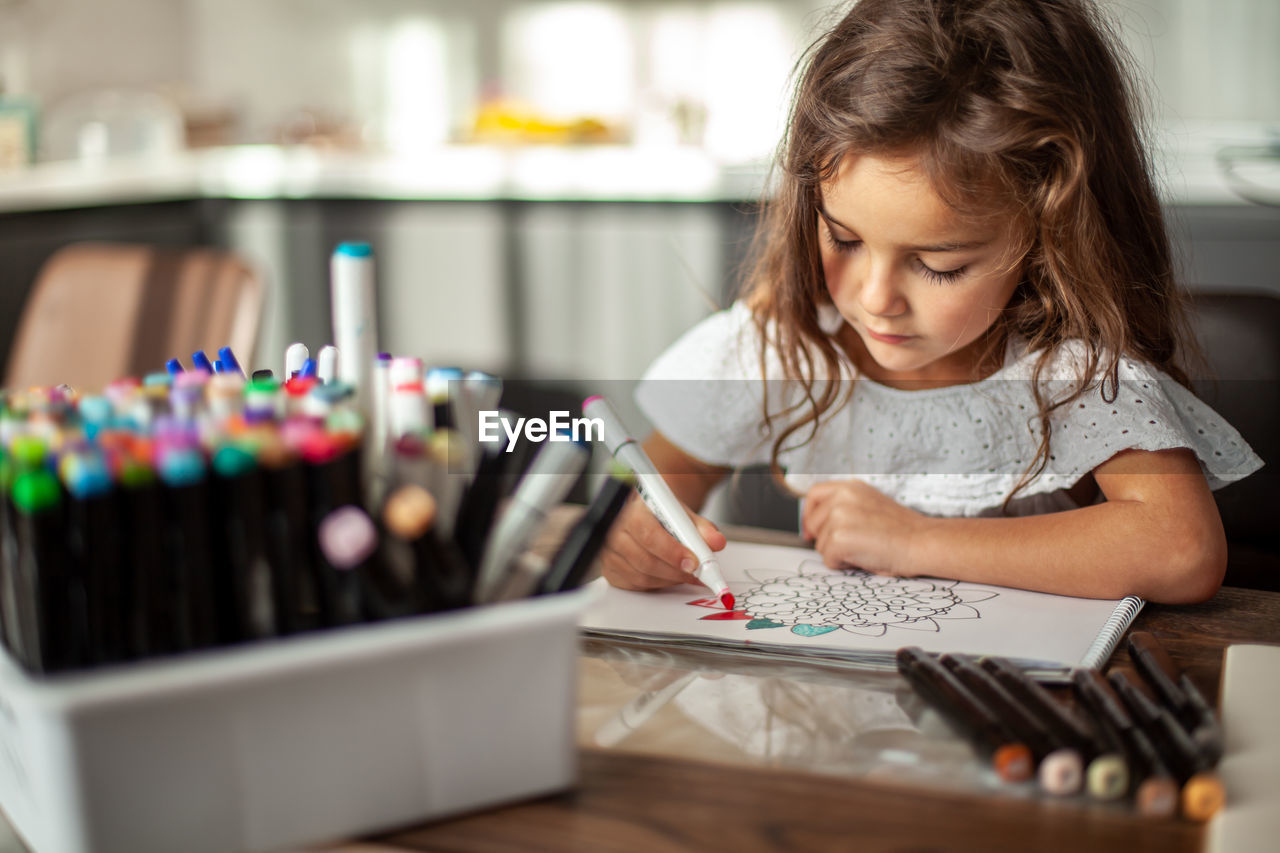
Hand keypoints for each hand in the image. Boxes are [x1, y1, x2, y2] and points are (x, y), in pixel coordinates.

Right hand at [600, 493, 726, 590]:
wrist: (644, 514)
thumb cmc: (660, 513)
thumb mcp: (683, 514)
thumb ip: (701, 527)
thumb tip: (716, 542)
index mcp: (631, 511)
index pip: (649, 535)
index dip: (672, 552)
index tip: (693, 562)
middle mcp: (615, 531)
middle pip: (645, 560)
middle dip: (676, 571)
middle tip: (696, 573)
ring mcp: (610, 553)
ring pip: (642, 576)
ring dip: (670, 579)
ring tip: (687, 575)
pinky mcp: (611, 570)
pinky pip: (636, 585)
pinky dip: (658, 584)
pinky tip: (670, 576)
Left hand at [801, 479, 925, 576]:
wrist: (922, 542)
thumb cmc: (902, 530)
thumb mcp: (870, 504)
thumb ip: (845, 506)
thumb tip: (816, 524)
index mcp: (850, 487)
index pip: (814, 495)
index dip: (809, 515)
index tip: (811, 531)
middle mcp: (841, 497)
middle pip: (814, 524)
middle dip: (828, 539)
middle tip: (855, 544)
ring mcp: (839, 517)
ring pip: (821, 545)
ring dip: (838, 553)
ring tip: (865, 549)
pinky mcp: (839, 538)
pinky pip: (828, 560)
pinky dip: (843, 565)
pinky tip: (864, 557)